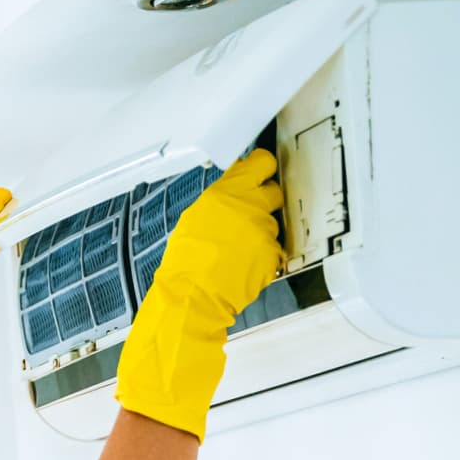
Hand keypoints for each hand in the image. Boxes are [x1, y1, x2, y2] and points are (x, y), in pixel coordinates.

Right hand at [114, 149, 284, 442]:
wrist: (192, 296)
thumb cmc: (186, 262)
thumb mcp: (196, 217)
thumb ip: (221, 201)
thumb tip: (234, 193)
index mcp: (228, 192)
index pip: (261, 164)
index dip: (264, 168)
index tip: (264, 171)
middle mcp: (250, 207)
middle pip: (274, 192)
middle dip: (266, 202)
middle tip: (251, 216)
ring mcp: (264, 232)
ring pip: (273, 225)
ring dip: (261, 234)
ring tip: (238, 250)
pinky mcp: (272, 255)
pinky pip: (273, 250)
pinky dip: (263, 256)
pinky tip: (244, 265)